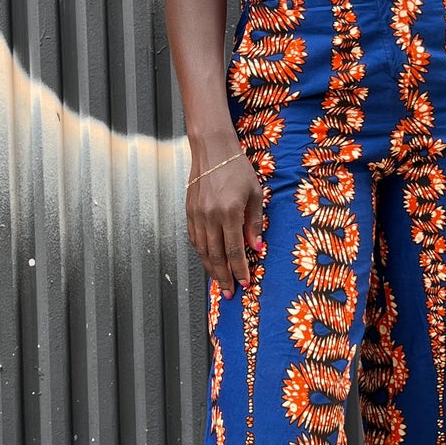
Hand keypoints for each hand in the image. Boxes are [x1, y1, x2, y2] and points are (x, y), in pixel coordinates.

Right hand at [186, 146, 263, 296]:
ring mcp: (197, 215)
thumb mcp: (255, 195)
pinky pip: (194, 239)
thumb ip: (255, 223)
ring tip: (220, 283)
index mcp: (230, 212)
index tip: (245, 283)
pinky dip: (202, 254)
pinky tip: (209, 262)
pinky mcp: (189, 212)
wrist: (213, 151)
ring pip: (203, 251)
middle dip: (224, 277)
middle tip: (230, 293)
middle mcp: (210, 216)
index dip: (239, 270)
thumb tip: (257, 249)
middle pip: (216, 255)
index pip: (234, 250)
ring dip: (212, 270)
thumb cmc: (238, 170)